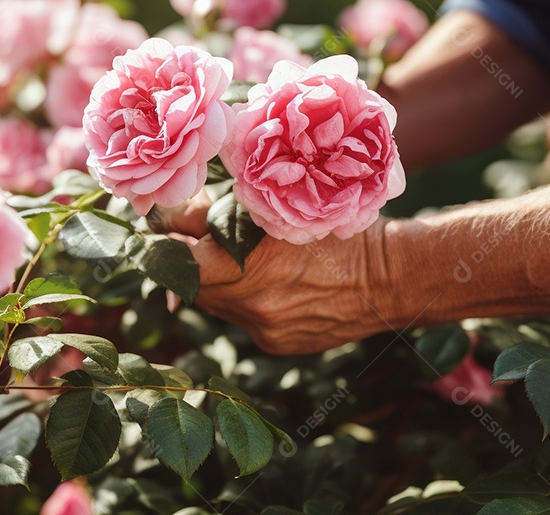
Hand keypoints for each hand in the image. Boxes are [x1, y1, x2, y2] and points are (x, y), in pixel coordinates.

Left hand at [156, 195, 402, 354]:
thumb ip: (222, 212)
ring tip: (235, 255)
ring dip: (216, 280)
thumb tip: (172, 214)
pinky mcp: (276, 343)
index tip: (157, 227)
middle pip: (193, 284)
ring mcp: (264, 328)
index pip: (180, 260)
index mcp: (252, 263)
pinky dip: (245, 298)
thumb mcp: (282, 207)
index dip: (164, 242)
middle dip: (188, 260)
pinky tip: (269, 280)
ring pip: (217, 302)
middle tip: (188, 235)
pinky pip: (243, 318)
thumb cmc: (340, 228)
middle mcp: (253, 303)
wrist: (392, 278)